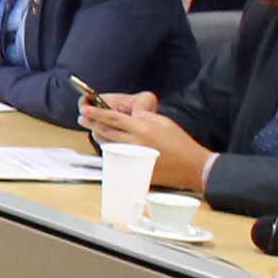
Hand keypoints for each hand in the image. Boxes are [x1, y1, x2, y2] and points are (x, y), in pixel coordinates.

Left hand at [80, 92, 211, 190]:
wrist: (193, 167)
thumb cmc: (181, 144)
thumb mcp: (165, 122)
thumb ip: (145, 117)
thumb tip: (129, 116)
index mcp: (142, 129)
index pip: (113, 118)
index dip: (96, 113)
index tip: (85, 109)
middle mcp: (134, 143)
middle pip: (105, 132)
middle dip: (92, 124)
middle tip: (84, 119)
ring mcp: (133, 157)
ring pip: (107, 145)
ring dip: (100, 137)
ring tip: (97, 130)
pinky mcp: (134, 168)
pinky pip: (115, 158)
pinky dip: (110, 151)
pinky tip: (110, 146)